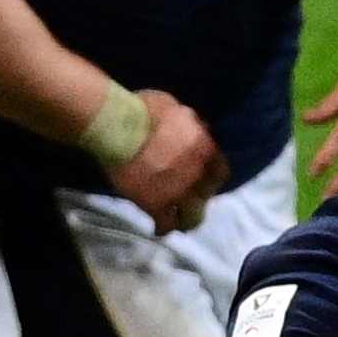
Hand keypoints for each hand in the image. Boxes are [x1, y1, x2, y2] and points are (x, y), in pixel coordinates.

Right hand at [109, 89, 224, 230]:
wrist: (116, 128)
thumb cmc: (144, 110)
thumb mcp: (176, 107)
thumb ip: (190, 123)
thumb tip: (198, 129)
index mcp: (203, 148)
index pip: (220, 170)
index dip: (213, 177)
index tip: (206, 180)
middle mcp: (196, 174)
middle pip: (206, 195)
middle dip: (199, 198)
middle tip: (190, 200)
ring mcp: (178, 192)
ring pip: (192, 216)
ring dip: (187, 220)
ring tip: (181, 223)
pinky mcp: (156, 205)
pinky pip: (165, 223)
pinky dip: (163, 227)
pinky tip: (158, 229)